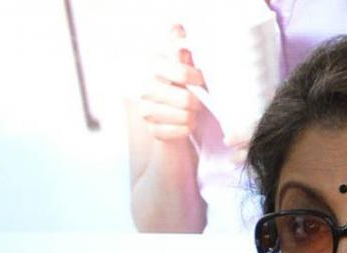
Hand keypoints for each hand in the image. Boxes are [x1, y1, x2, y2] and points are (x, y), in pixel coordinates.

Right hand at [138, 24, 204, 140]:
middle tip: (197, 101)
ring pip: (185, 117)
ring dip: (194, 116)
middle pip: (186, 99)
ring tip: (190, 112)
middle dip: (197, 102)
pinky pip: (182, 131)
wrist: (168, 116)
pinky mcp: (153, 130)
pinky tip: (185, 123)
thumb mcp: (181, 68)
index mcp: (153, 68)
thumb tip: (176, 28)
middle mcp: (145, 89)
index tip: (201, 80)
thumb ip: (180, 51)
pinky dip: (188, 128)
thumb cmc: (178, 88)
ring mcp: (147, 111)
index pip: (180, 72)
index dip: (196, 78)